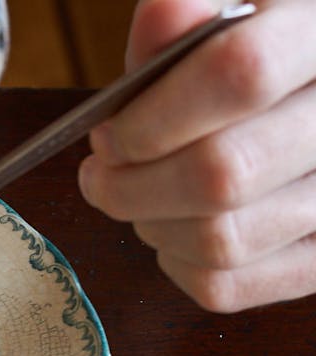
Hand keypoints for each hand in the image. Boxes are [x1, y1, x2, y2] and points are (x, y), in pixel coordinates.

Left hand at [78, 0, 315, 311]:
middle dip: (130, 184)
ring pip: (220, 241)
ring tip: (137, 194)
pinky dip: (175, 264)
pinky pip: (226, 288)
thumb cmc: (256, 56)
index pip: (241, 74)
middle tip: (101, 171)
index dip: (154, 115)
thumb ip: (188, 15)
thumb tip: (160, 19)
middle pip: (222, 175)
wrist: (303, 100)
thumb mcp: (235, 12)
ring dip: (149, 224)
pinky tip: (174, 227)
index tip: (107, 133)